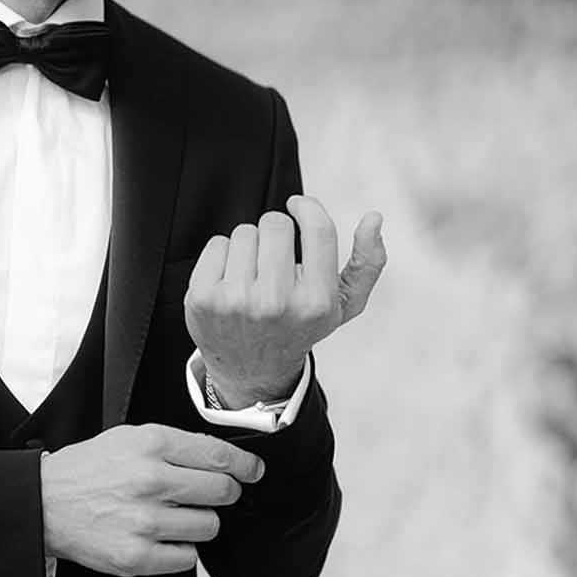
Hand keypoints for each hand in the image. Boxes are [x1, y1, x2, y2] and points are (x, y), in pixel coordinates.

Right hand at [40, 424, 264, 576]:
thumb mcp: (129, 438)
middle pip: (223, 493)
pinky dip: (179, 550)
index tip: (252, 471)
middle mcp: (150, 480)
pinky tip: (159, 537)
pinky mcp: (137, 556)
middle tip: (207, 495)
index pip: (220, 455)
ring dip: (197, 523)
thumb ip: (176, 445)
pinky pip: (188, 558)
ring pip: (209, 527)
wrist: (42, 503)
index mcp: (151, 444)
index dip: (245, 466)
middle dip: (223, 494)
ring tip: (171, 516)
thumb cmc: (88, 470)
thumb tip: (227, 462)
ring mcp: (144, 521)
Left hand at [185, 196, 385, 407]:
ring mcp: (236, 302)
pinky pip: (217, 244)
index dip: (307, 207)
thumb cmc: (298, 327)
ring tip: (253, 277)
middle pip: (275, 223)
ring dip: (249, 248)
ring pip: (244, 232)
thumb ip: (367, 263)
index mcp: (316, 302)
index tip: (298, 206)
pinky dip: (223, 256)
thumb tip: (373, 219)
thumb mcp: (342, 306)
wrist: (252, 370)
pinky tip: (230, 282)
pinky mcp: (203, 298)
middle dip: (276, 235)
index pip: (317, 229)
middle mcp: (276, 303)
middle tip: (274, 262)